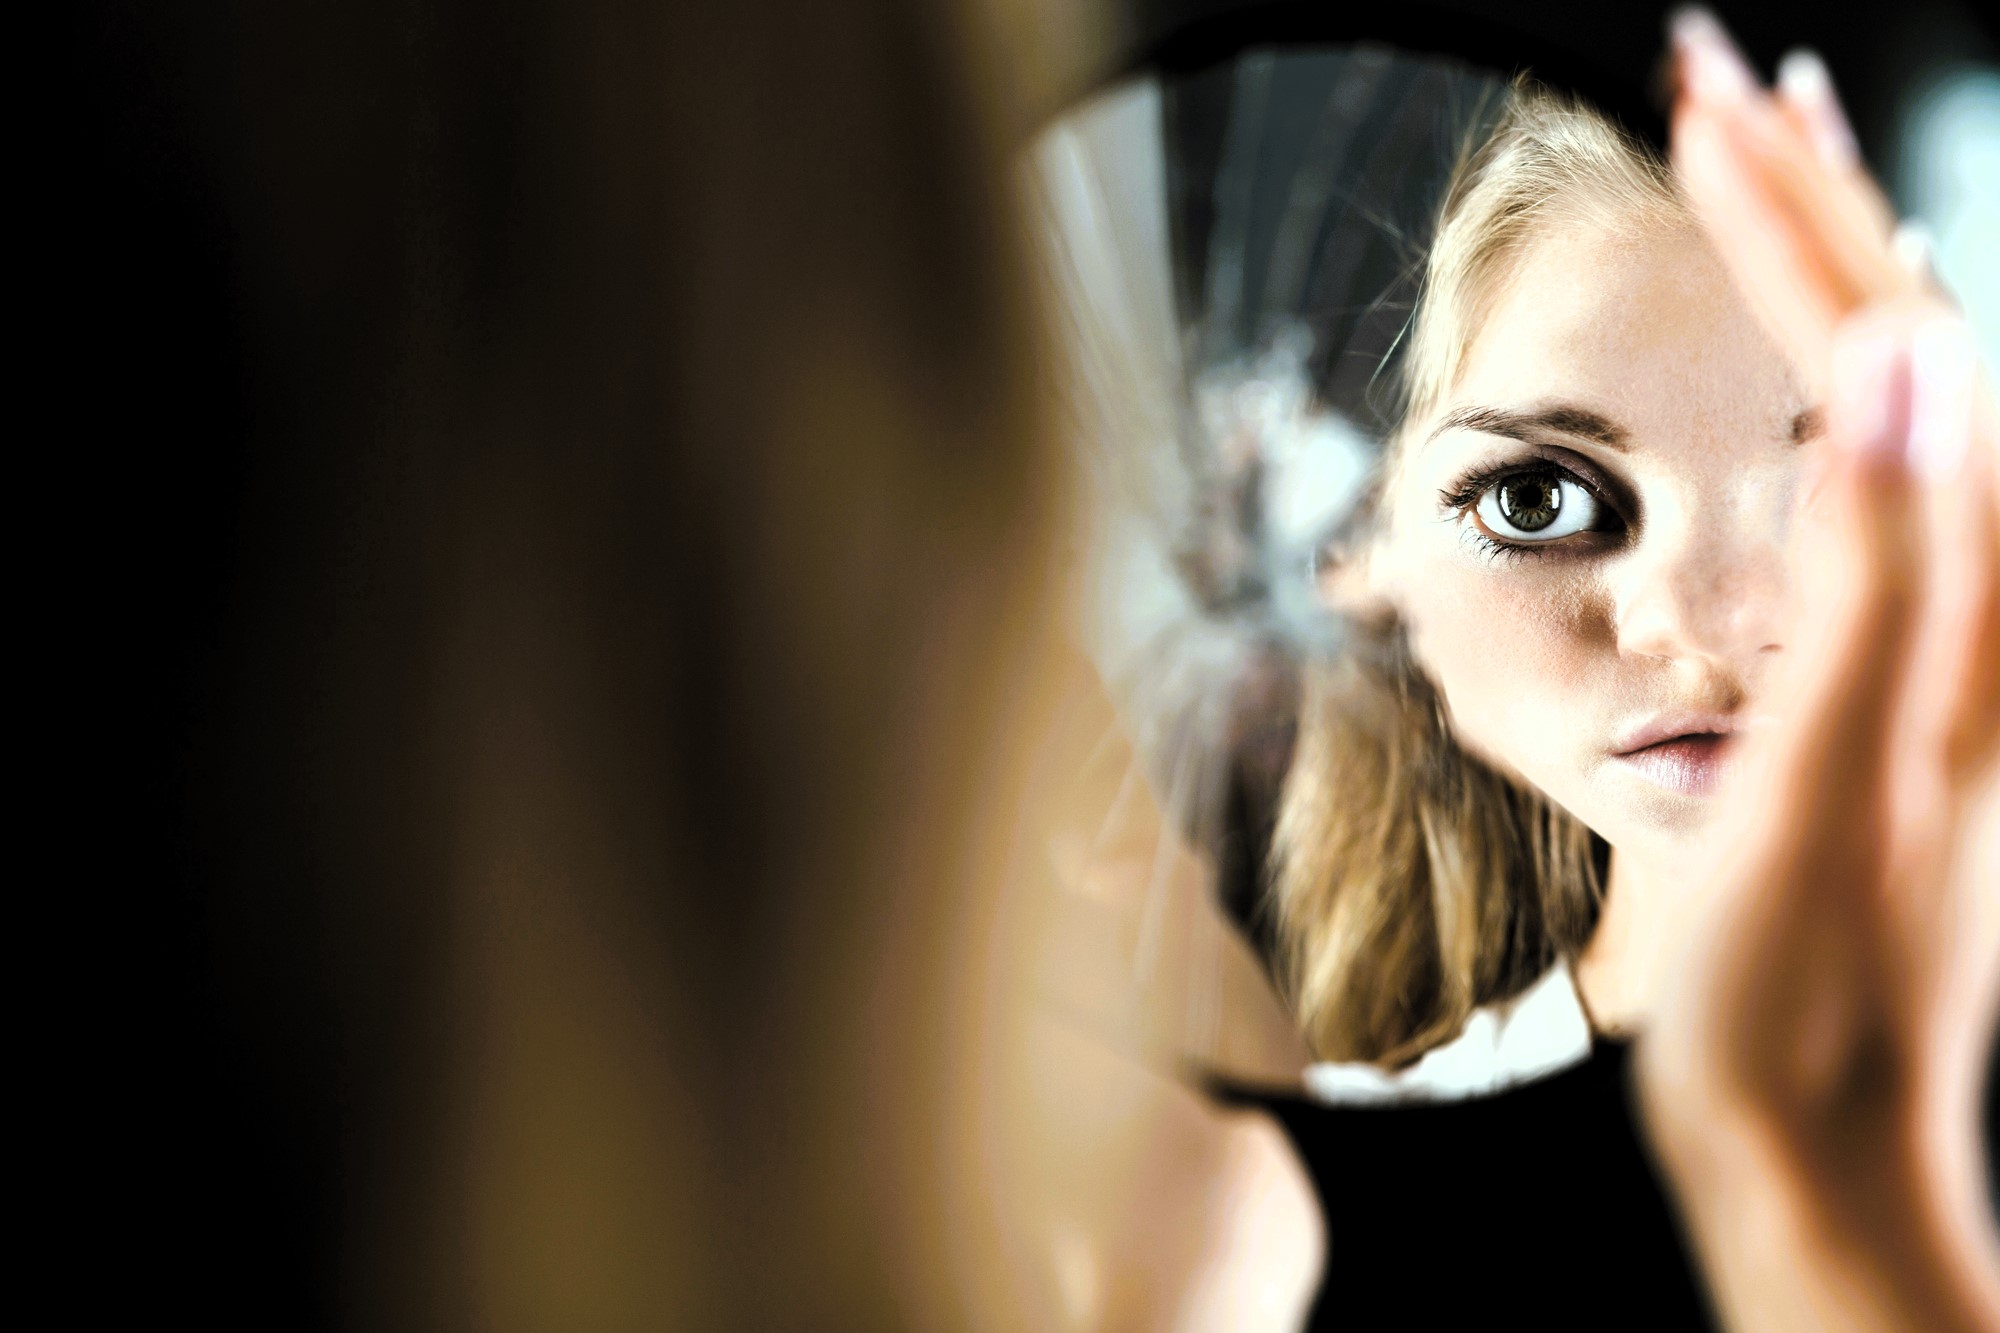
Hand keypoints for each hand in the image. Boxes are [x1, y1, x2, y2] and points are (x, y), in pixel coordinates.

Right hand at [1639, 12, 1999, 1331]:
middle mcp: (1981, 601)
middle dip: (1810, 200)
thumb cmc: (1806, 994)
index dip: (1790, 216)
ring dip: (1831, 266)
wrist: (1825, 1144)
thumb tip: (1914, 359)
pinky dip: (1837, 380)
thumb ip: (1883, 577)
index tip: (1703, 97)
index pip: (1884, 347)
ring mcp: (1948, 639)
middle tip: (1723, 73)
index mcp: (1968, 603)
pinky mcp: (1904, 678)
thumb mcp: (1827, 788)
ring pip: (1900, 399)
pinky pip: (1881, 476)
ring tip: (1774, 165)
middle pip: (1910, 344)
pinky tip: (1830, 365)